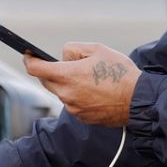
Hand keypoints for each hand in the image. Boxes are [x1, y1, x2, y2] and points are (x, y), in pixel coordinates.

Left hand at [24, 42, 140, 127]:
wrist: (138, 99)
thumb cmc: (120, 72)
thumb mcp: (97, 49)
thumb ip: (73, 49)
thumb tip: (63, 57)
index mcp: (67, 75)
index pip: (36, 69)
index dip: (29, 60)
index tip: (28, 55)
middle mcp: (66, 94)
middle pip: (46, 82)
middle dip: (50, 72)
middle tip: (64, 64)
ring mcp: (74, 108)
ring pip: (61, 93)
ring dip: (67, 84)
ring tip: (88, 78)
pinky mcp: (83, 117)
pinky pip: (73, 104)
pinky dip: (77, 96)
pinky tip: (95, 91)